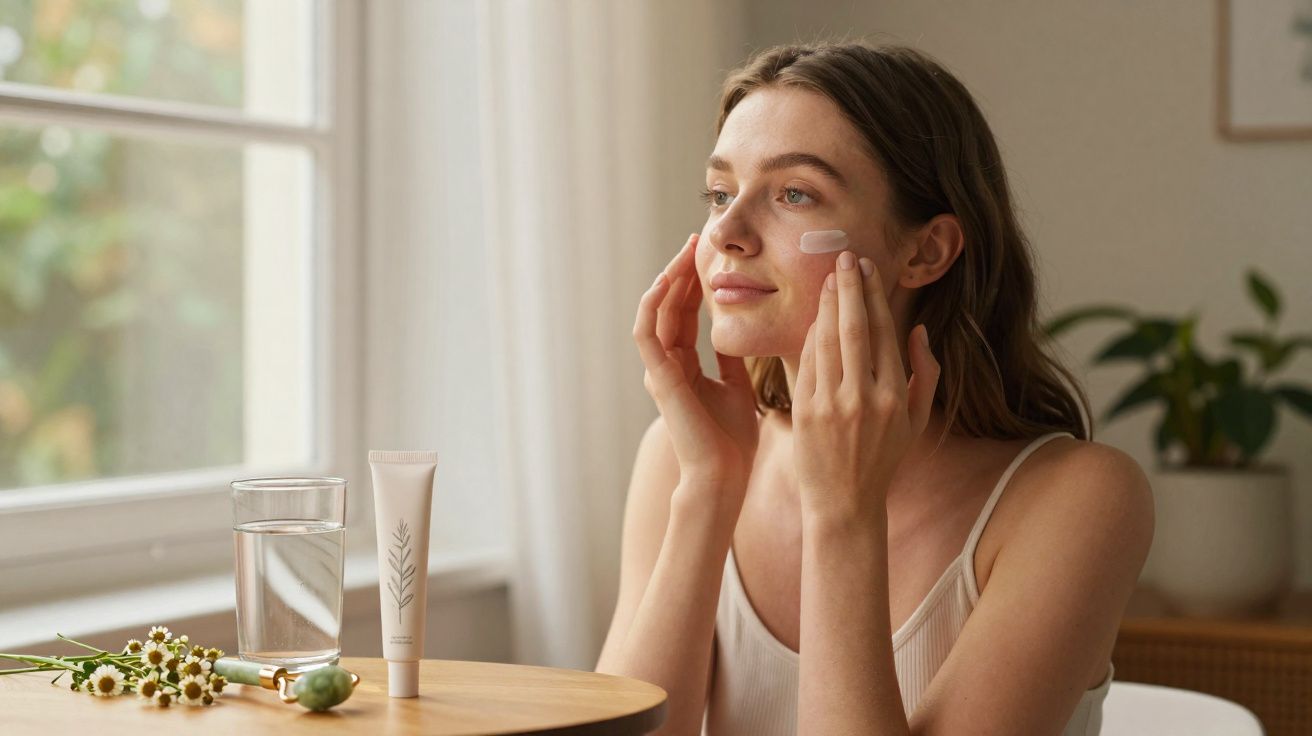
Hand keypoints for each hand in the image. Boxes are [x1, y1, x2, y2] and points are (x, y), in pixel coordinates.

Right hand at [633, 233, 760, 502]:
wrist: (725, 476)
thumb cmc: (733, 441)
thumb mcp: (738, 388)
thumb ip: (731, 360)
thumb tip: (741, 333)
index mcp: (684, 367)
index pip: (684, 313)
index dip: (694, 282)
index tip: (708, 254)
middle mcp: (666, 365)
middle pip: (668, 306)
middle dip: (681, 271)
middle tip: (696, 239)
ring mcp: (658, 371)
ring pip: (654, 311)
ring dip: (668, 279)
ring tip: (685, 251)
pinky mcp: (658, 377)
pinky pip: (647, 331)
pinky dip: (654, 303)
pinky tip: (670, 279)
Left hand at [793, 250, 940, 521]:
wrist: (844, 502)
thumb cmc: (883, 458)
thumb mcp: (916, 421)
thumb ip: (925, 374)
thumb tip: (917, 330)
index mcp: (895, 396)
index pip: (883, 332)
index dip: (874, 297)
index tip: (868, 270)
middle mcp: (865, 397)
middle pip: (855, 327)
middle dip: (850, 288)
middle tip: (845, 258)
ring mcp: (832, 404)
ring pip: (828, 340)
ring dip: (828, 304)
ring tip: (829, 278)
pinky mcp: (805, 410)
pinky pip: (808, 362)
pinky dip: (811, 335)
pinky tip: (815, 315)